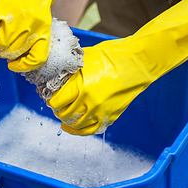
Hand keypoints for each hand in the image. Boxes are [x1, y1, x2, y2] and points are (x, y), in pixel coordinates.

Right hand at [0, 0, 61, 72]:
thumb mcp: (46, 1)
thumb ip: (38, 17)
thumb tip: (30, 28)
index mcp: (43, 24)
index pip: (36, 57)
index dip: (24, 65)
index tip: (15, 64)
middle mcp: (30, 25)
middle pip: (13, 50)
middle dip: (4, 51)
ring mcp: (14, 17)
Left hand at [48, 0, 187, 134]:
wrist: (138, 62)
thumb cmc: (112, 55)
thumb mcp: (85, 59)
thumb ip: (71, 70)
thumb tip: (56, 74)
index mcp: (82, 86)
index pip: (57, 101)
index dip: (50, 99)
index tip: (50, 96)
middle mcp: (90, 102)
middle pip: (64, 114)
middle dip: (57, 110)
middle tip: (56, 105)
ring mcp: (101, 111)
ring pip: (76, 125)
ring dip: (67, 122)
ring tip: (63, 116)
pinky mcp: (111, 116)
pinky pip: (91, 130)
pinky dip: (80, 131)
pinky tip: (73, 127)